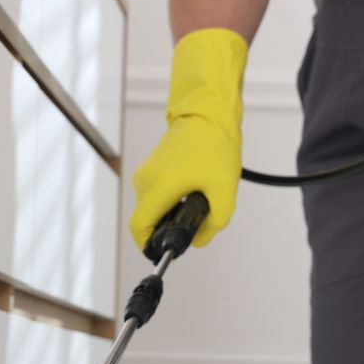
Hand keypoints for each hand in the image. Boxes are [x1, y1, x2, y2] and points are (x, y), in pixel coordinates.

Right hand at [129, 28, 247, 249]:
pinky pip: (156, 192)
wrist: (207, 112)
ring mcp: (147, 172)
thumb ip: (214, 224)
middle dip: (167, 228)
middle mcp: (145, 181)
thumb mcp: (224, 192)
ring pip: (152, 206)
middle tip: (194, 224)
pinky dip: (170, 199)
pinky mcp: (152, 166)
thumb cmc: (214, 147)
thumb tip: (199, 240)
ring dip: (171, 212)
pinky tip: (193, 191)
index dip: (148, 245)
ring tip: (198, 201)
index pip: (139, 227)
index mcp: (158, 188)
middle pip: (147, 219)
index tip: (162, 252)